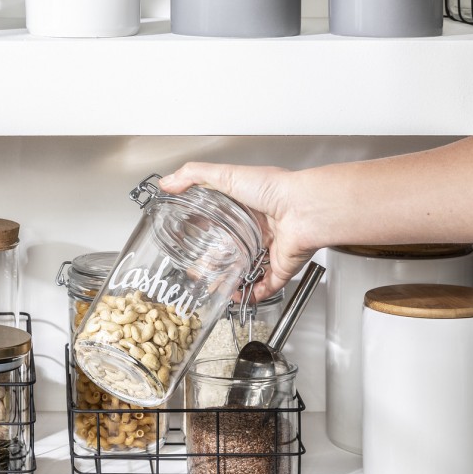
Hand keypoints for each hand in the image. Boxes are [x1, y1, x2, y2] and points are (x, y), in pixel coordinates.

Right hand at [159, 162, 314, 298]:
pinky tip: (237, 298)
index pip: (220, 220)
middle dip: (213, 261)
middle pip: (231, 248)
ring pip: (246, 269)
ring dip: (229, 280)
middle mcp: (259, 227)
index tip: (186, 238)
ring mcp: (270, 248)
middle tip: (195, 270)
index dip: (202, 230)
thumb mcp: (226, 175)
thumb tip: (168, 182)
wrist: (305, 208)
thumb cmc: (273, 188)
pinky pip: (266, 285)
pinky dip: (252, 294)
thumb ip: (194, 175)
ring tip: (211, 288)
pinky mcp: (281, 267)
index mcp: (246, 206)